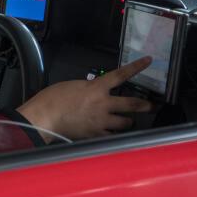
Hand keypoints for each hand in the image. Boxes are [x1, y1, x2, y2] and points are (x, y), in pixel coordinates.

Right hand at [17, 56, 153, 141]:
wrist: (45, 118)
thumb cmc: (53, 98)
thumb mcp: (74, 86)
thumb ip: (90, 89)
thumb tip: (96, 93)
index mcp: (96, 88)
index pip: (121, 75)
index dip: (136, 67)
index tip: (148, 61)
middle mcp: (103, 104)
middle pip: (132, 104)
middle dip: (145, 105)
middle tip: (151, 106)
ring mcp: (101, 121)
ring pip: (124, 123)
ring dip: (127, 121)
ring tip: (126, 121)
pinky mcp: (96, 135)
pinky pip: (111, 135)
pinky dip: (112, 134)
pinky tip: (110, 133)